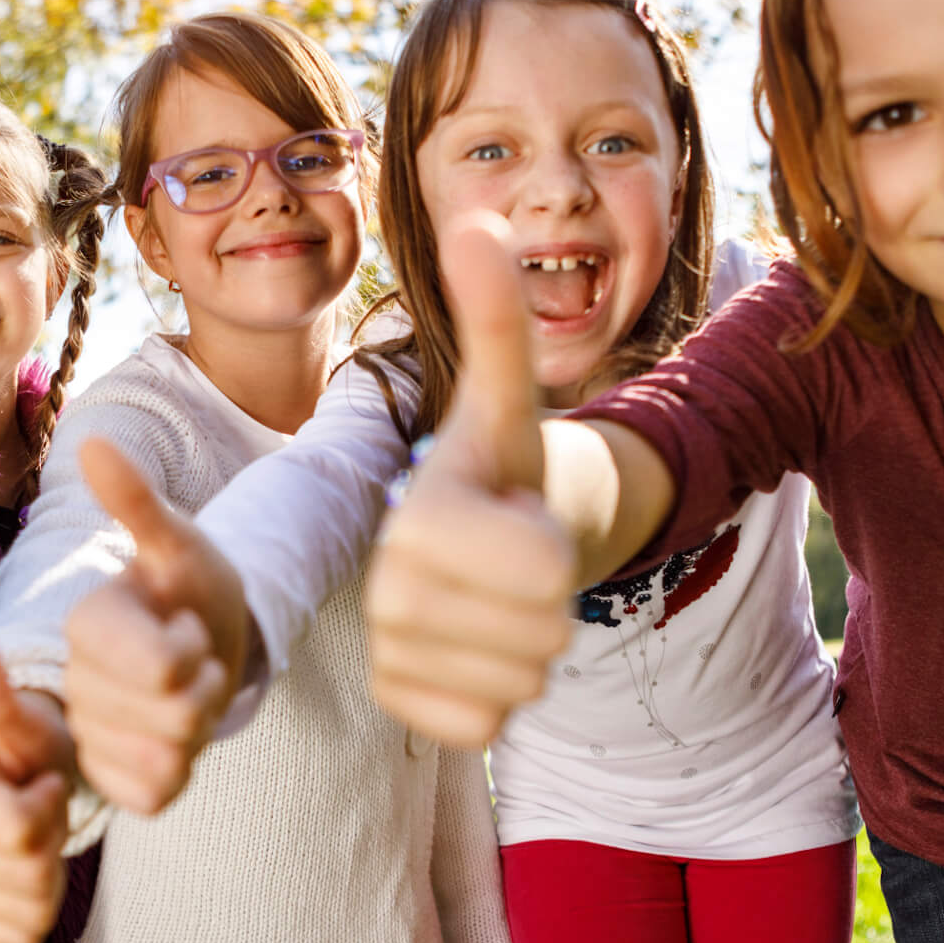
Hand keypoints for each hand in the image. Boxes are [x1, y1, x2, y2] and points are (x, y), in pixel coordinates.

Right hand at [0, 613, 74, 942]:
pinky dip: (41, 905)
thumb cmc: (27, 749)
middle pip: (28, 870)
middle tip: (44, 805)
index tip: (42, 779)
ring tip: (38, 830)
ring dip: (50, 869)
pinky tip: (32, 870)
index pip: (19, 830)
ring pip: (29, 906)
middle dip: (52, 835)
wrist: (25, 788)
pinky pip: (23, 935)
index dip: (48, 805)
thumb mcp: (21, 718)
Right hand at [62, 439, 239, 813]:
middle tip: (198, 660)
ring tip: (191, 692)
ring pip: (163, 759)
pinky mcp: (111, 780)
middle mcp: (74, 681)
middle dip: (206, 689)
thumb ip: (136, 503)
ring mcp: (90, 735)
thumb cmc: (191, 588)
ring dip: (199, 727)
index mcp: (86, 622)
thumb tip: (91, 441)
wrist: (206, 640)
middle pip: (170, 715)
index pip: (158, 664)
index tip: (187, 625)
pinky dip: (178, 769)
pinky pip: (152, 795)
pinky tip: (176, 739)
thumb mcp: (178, 545)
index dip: (190, 652)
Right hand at [366, 213, 576, 745]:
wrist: (479, 545)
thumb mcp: (509, 398)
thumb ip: (497, 318)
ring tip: (501, 599)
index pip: (543, 569)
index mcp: (419, 518)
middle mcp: (387, 591)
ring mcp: (390, 657)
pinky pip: (496, 724)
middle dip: (553, 601)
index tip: (522, 519)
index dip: (556, 548)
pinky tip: (480, 647)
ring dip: (534, 646)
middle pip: (544, 633)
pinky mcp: (407, 709)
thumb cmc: (502, 469)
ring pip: (526, 683)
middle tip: (516, 562)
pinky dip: (506, 693)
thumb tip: (478, 218)